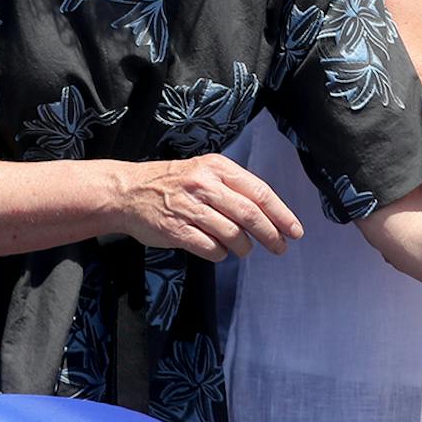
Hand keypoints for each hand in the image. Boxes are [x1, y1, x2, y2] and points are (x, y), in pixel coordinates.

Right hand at [119, 155, 303, 260]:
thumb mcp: (204, 171)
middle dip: (271, 235)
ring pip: (232, 234)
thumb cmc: (172, 182)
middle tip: (280, 247)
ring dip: (244, 247)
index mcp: (217, 168)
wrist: (127, 191)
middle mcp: (205, 185)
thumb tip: (270, 213)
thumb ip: (234, 187)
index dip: (281, 214)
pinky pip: (210, 248)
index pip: (260, 192)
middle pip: (250, 214)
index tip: (294, 230)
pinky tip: (220, 251)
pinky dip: (220, 253)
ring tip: (244, 249)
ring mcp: (189, 208)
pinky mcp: (176, 230)